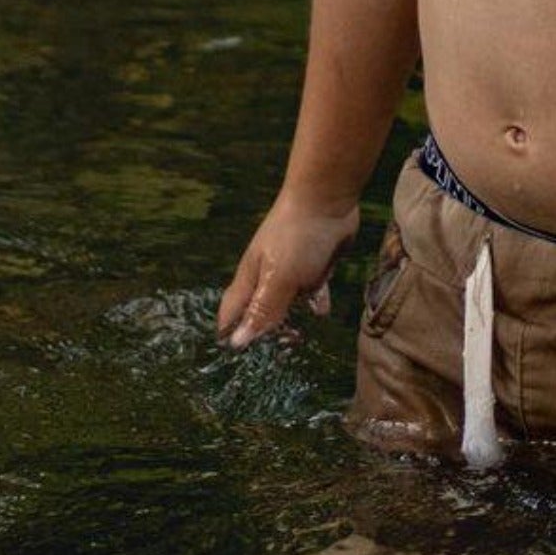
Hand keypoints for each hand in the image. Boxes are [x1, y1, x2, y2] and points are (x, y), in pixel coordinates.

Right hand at [217, 190, 360, 348]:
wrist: (326, 199)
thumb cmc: (296, 238)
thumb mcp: (279, 278)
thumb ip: (262, 309)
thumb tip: (237, 343)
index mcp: (251, 278)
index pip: (231, 311)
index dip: (229, 332)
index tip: (231, 355)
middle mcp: (268, 275)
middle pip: (260, 310)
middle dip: (264, 330)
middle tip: (275, 351)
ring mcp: (292, 268)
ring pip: (288, 302)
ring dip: (293, 318)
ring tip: (299, 338)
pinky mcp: (314, 263)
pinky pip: (312, 289)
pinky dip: (316, 300)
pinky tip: (322, 310)